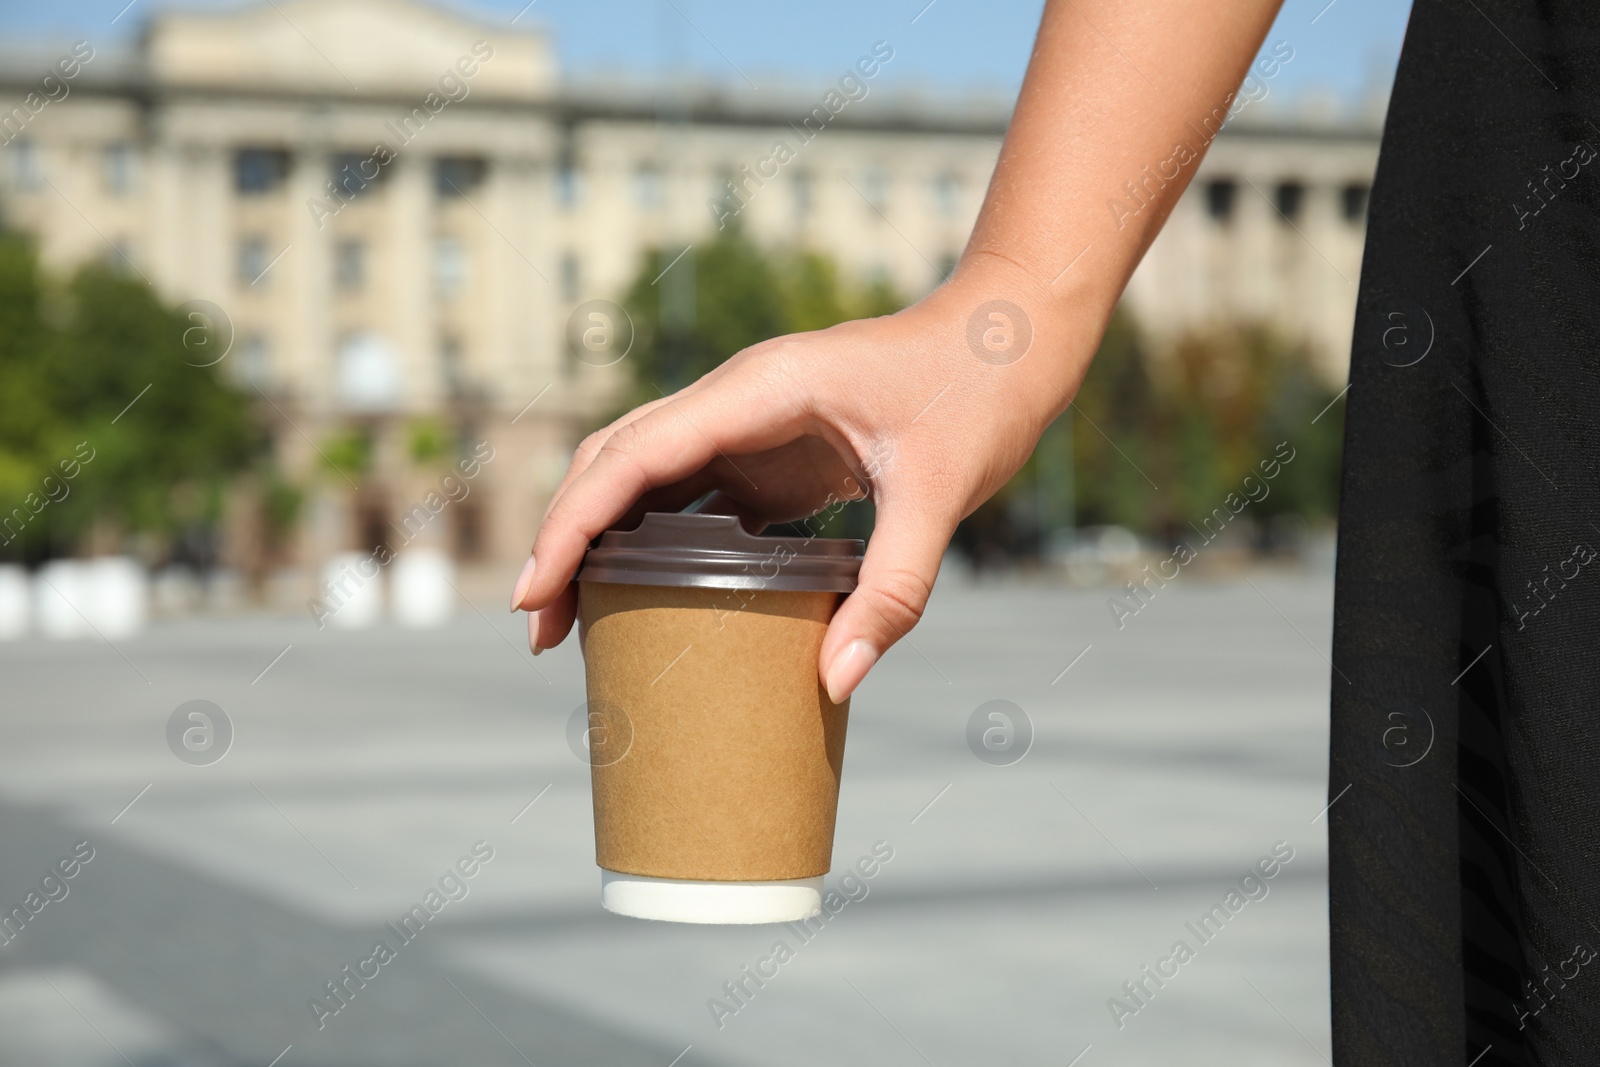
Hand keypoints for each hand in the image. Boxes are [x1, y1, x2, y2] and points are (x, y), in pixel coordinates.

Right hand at [510, 255, 1094, 701]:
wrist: (1011, 339)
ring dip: (597, 537)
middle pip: (615, 460)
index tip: (535, 592)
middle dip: (565, 537)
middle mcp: (739, 397)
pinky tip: (644, 594)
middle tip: (538, 630)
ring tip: (570, 622)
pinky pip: (689, 490)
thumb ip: (892, 590)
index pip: (635, 453)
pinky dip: (651, 538)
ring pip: (641, 473)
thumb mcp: (943, 494)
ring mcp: (750, 420)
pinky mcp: (771, 447)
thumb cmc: (980, 392)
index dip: (574, 522)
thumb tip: (833, 684)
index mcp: (761, 390)